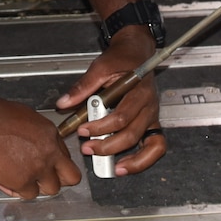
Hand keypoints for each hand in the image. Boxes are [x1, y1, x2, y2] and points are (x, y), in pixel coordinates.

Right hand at [0, 96, 82, 199]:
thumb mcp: (25, 116)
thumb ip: (36, 135)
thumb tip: (33, 142)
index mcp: (51, 135)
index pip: (66, 157)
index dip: (55, 163)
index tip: (48, 166)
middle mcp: (49, 152)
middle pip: (70, 177)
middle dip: (58, 178)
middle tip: (43, 178)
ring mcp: (38, 168)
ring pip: (51, 189)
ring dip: (37, 186)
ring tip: (22, 180)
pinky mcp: (22, 181)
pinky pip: (28, 195)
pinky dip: (18, 191)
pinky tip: (7, 182)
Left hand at [56, 28, 167, 175]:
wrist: (137, 53)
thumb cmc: (121, 59)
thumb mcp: (100, 68)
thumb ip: (82, 87)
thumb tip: (64, 103)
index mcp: (137, 90)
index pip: (121, 116)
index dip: (100, 127)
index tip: (82, 130)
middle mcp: (148, 105)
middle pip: (131, 134)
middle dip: (108, 146)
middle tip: (87, 148)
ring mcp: (151, 115)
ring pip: (148, 145)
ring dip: (130, 160)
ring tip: (112, 167)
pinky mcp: (151, 123)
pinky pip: (155, 146)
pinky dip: (143, 159)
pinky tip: (125, 165)